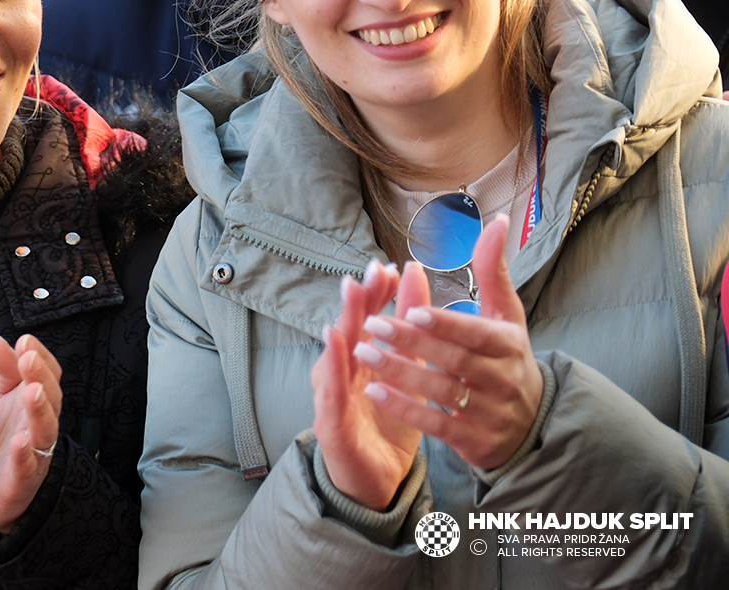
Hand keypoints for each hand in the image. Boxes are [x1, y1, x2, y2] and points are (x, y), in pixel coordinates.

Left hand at [0, 334, 61, 532]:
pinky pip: (27, 468)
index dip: (41, 358)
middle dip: (41, 377)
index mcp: (37, 403)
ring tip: (31, 391)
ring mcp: (36, 453)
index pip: (49, 376)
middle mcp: (41, 426)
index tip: (25, 341)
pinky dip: (24, 456)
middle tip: (28, 358)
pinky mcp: (22, 480)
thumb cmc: (3, 439)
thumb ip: (2, 370)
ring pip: (45, 431)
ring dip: (40, 411)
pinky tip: (19, 442)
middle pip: (51, 399)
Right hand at [312, 258, 422, 509]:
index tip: (388, 268)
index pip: (367, 319)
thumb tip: (414, 274)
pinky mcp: (331, 425)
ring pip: (334, 359)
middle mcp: (340, 372)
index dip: (375, 294)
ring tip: (348, 306)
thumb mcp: (406, 369)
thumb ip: (408, 326)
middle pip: (347, 332)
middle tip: (365, 276)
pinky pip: (331, 397)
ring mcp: (332, 397)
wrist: (377, 478)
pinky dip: (332, 374)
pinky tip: (337, 351)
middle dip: (356, 304)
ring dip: (340, 331)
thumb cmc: (387, 419)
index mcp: (359, 358)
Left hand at [356, 215, 544, 470]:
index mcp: (510, 346)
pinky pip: (435, 425)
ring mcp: (491, 414)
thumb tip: (495, 221)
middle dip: (411, 343)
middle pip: (454, 361)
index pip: (475, 334)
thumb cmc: (508, 358)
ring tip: (361, 352)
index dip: (444, 324)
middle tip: (371, 325)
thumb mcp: (507, 317)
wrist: (531, 425)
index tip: (409, 310)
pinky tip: (372, 390)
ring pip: (441, 392)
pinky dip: (403, 407)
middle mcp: (504, 380)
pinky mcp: (475, 442)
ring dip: (399, 372)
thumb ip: (494, 271)